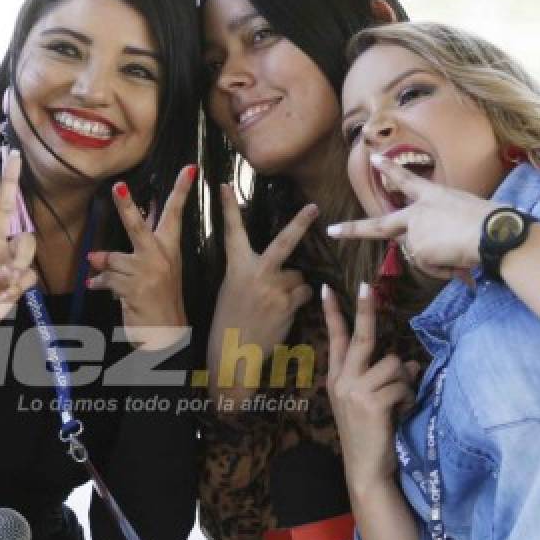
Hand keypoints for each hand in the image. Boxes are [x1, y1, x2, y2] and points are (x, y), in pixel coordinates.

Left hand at [0, 152, 36, 346]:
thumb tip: (13, 270)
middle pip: (3, 207)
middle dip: (9, 181)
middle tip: (14, 154)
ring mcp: (8, 263)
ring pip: (25, 247)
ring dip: (17, 265)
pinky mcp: (19, 282)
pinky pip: (29, 276)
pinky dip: (17, 289)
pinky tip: (1, 301)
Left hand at [86, 164, 197, 349]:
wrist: (165, 335)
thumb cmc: (160, 300)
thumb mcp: (157, 270)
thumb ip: (139, 250)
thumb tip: (110, 242)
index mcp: (170, 249)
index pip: (176, 214)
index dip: (181, 190)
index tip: (189, 168)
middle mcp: (160, 257)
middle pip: (138, 227)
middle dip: (126, 207)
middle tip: (118, 186)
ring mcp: (147, 273)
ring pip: (114, 259)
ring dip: (106, 269)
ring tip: (101, 275)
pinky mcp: (134, 288)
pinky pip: (107, 278)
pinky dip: (100, 282)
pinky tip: (96, 286)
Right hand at [207, 184, 317, 375]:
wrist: (233, 354)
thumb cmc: (230, 321)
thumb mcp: (231, 289)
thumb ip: (251, 272)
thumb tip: (278, 264)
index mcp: (236, 267)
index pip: (232, 232)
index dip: (227, 207)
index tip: (225, 185)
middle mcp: (255, 274)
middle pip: (283, 242)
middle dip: (300, 223)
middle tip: (314, 207)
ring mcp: (273, 289)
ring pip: (298, 276)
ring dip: (294, 286)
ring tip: (276, 303)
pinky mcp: (287, 306)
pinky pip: (303, 294)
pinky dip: (298, 300)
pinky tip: (284, 312)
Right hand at [323, 283, 420, 492]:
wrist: (366, 470)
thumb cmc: (371, 435)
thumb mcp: (371, 402)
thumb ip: (384, 378)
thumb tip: (410, 364)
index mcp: (338, 378)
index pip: (335, 339)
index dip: (333, 313)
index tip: (327, 288)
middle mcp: (342, 380)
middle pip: (361, 336)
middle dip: (366, 310)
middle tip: (369, 286)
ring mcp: (354, 390)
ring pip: (393, 363)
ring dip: (405, 381)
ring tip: (401, 402)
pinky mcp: (371, 402)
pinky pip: (401, 385)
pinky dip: (408, 397)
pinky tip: (402, 412)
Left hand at [328, 153, 496, 280]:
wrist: (492, 233)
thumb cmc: (490, 222)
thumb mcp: (465, 213)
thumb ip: (445, 226)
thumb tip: (442, 250)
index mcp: (433, 196)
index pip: (406, 180)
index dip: (390, 169)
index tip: (374, 159)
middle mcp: (417, 212)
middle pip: (380, 224)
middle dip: (353, 229)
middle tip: (332, 231)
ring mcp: (413, 231)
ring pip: (417, 255)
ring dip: (438, 261)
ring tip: (461, 253)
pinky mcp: (415, 249)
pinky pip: (428, 268)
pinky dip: (443, 270)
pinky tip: (457, 262)